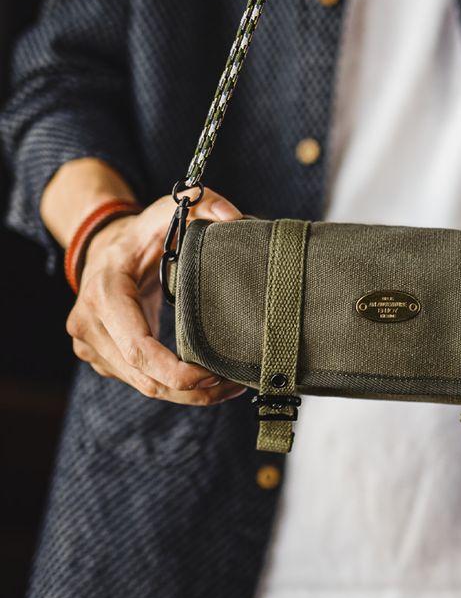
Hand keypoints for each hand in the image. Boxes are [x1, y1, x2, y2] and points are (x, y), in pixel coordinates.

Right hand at [66, 188, 245, 404]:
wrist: (104, 248)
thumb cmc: (140, 234)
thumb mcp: (168, 211)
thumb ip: (204, 202)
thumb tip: (235, 217)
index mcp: (104, 294)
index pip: (139, 350)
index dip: (177, 373)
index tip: (214, 375)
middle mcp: (88, 325)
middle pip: (144, 379)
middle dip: (192, 391)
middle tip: (234, 385)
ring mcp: (90, 346)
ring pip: (143, 387)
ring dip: (187, 395)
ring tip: (228, 385)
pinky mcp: (101, 359)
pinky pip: (140, 383)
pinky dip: (173, 388)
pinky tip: (204, 380)